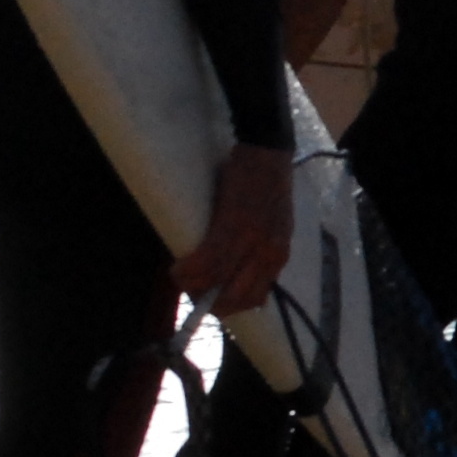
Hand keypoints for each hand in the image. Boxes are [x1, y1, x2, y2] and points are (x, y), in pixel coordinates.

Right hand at [169, 143, 292, 314]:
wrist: (268, 151)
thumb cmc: (267, 187)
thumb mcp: (275, 227)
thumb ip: (262, 253)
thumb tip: (238, 277)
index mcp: (279, 255)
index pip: (254, 299)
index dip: (228, 306)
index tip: (211, 299)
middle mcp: (268, 254)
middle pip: (234, 299)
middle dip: (208, 303)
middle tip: (192, 291)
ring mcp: (251, 241)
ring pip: (215, 282)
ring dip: (191, 286)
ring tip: (180, 277)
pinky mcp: (232, 225)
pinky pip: (206, 261)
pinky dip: (187, 270)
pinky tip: (177, 268)